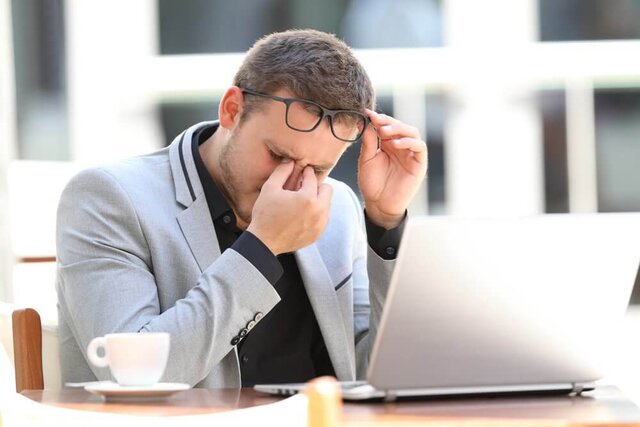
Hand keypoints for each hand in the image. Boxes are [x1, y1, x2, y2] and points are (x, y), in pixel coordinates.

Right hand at [247, 161, 332, 254]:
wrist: (264, 243)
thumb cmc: (265, 215)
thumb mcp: (270, 189)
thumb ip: (282, 171)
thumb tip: (290, 161)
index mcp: (308, 198)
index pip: (312, 178)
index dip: (306, 172)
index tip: (302, 172)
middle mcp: (319, 212)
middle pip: (327, 189)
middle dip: (316, 186)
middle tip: (302, 188)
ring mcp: (320, 224)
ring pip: (327, 204)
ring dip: (317, 200)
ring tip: (301, 202)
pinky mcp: (318, 233)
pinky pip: (323, 218)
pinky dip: (316, 213)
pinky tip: (301, 214)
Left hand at [358, 110, 427, 228]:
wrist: (379, 204)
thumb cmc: (372, 183)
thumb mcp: (366, 160)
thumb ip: (369, 142)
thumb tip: (367, 121)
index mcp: (388, 143)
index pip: (387, 125)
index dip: (379, 118)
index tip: (367, 113)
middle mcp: (401, 146)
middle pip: (400, 126)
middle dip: (389, 122)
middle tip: (377, 121)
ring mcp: (411, 154)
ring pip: (412, 133)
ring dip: (399, 129)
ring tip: (384, 132)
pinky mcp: (419, 163)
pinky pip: (419, 147)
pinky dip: (409, 142)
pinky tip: (396, 144)